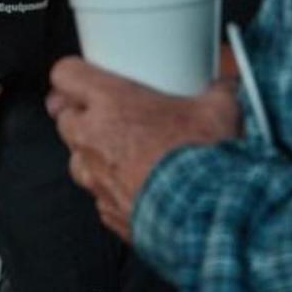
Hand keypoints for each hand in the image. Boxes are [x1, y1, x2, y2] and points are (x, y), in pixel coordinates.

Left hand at [46, 57, 239, 242]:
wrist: (204, 218)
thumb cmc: (201, 160)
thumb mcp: (217, 111)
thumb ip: (216, 92)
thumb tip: (226, 88)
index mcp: (111, 103)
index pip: (66, 74)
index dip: (71, 73)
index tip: (81, 75)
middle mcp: (94, 138)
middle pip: (64, 117)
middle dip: (80, 115)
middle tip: (105, 114)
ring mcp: (96, 178)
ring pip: (76, 159)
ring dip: (92, 155)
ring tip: (121, 153)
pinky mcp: (107, 211)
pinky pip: (98, 195)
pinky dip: (111, 190)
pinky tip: (136, 186)